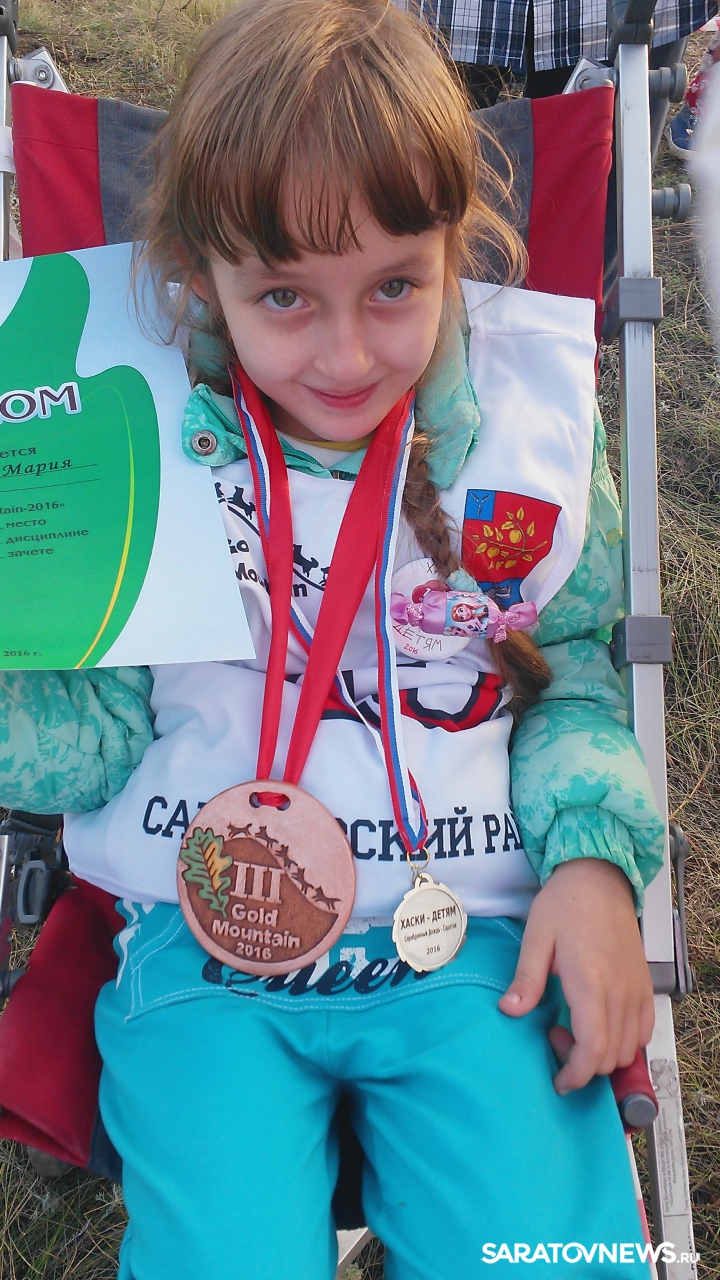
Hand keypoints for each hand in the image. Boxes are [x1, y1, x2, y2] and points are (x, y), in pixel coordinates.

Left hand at [498, 858, 654, 1094]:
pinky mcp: (645, 985)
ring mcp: (637, 990)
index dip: (576, 1075)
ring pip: (630, 1049)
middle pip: (612, 1057)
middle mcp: (619, 992)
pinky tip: (601, 1023)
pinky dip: (626, 1041)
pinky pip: (644, 1030)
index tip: (558, 1080)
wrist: (599, 878)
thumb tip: (509, 1011)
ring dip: (603, 1054)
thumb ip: (526, 979)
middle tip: (555, 1036)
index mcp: (590, 983)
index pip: (593, 1050)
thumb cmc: (564, 904)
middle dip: (583, 1064)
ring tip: (575, 1027)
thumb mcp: (536, 937)